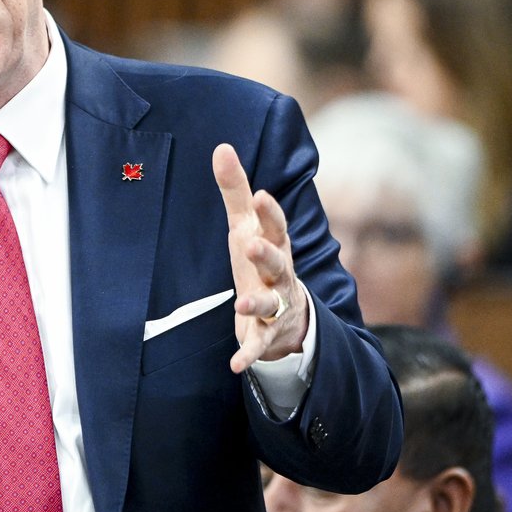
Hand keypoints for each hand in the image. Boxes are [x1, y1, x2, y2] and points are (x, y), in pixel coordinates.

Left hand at [212, 143, 309, 373]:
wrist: (290, 315)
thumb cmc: (262, 259)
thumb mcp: (246, 225)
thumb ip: (235, 190)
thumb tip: (222, 146)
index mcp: (274, 244)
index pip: (275, 226)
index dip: (270, 213)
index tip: (263, 194)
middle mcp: (280, 275)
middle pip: (278, 262)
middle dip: (267, 254)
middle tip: (252, 244)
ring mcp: (276, 305)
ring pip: (270, 303)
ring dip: (256, 304)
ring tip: (241, 304)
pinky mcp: (268, 334)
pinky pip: (259, 344)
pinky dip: (249, 354)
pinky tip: (236, 365)